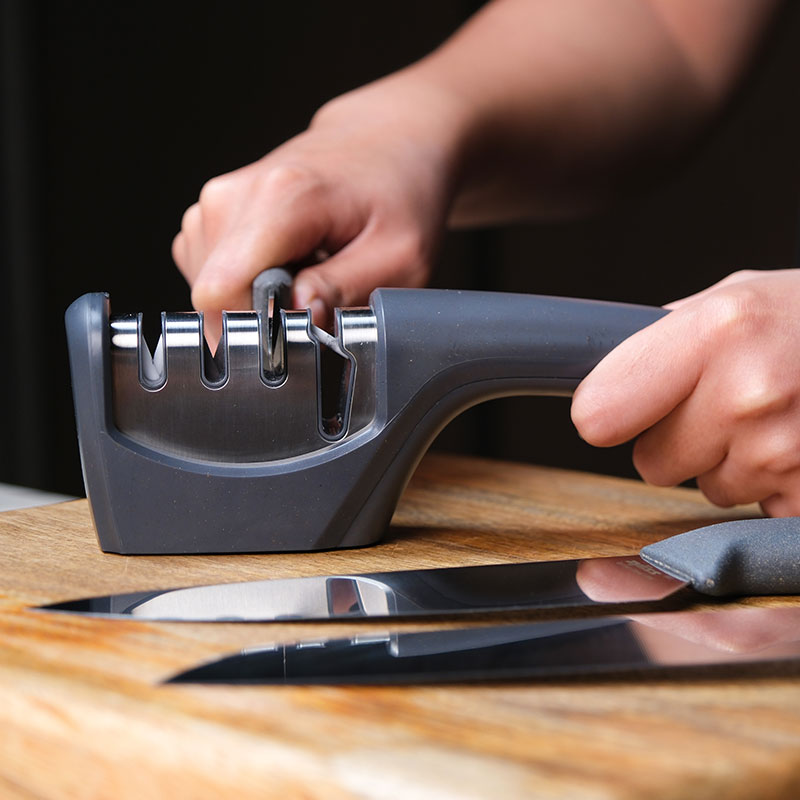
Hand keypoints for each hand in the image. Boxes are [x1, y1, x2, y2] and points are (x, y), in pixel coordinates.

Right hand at [172, 73, 468, 339]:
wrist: (386, 143)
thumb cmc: (399, 197)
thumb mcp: (399, 257)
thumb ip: (344, 290)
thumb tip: (297, 317)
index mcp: (279, 199)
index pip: (220, 293)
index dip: (255, 332)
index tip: (299, 332)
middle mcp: (232, 196)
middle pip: (214, 301)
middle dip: (264, 322)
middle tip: (317, 303)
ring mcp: (215, 204)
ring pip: (212, 294)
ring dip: (258, 305)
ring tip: (308, 278)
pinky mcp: (211, 216)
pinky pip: (214, 279)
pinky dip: (250, 288)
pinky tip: (289, 270)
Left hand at [572, 269, 799, 516]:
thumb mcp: (747, 295)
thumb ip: (671, 333)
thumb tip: (609, 366)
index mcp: (719, 329)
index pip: (599, 412)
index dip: (608, 413)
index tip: (618, 411)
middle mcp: (750, 392)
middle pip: (651, 461)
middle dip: (683, 438)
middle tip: (734, 402)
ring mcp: (786, 451)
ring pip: (707, 487)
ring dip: (734, 461)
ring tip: (783, 417)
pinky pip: (757, 508)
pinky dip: (775, 486)